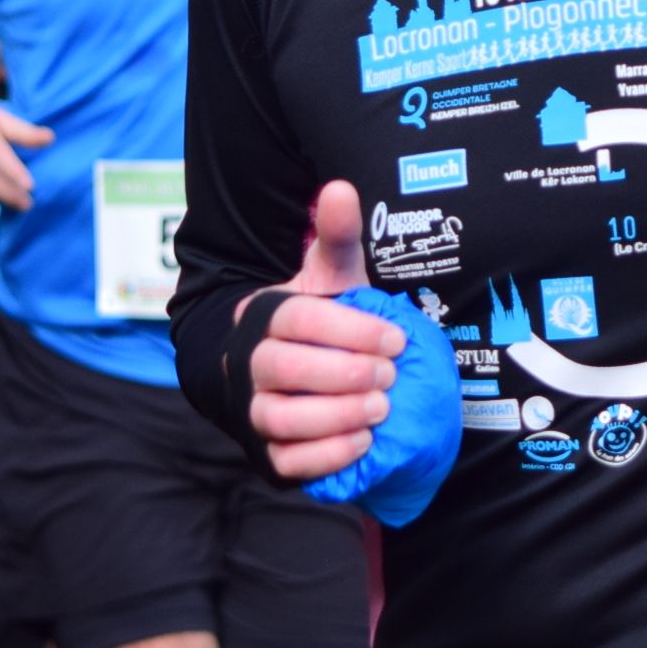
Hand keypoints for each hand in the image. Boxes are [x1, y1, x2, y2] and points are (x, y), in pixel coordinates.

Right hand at [240, 180, 402, 480]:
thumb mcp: (331, 277)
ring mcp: (253, 410)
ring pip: (280, 416)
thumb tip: (340, 188)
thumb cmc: (322, 322)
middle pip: (284, 368)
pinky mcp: (267, 453)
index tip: (397, 338)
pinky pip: (287, 460)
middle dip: (345, 373)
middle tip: (389, 376)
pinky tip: (363, 442)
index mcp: (265, 315)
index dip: (350, 330)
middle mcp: (249, 362)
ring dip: (337, 416)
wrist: (288, 378)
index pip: (298, 320)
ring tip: (380, 409)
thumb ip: (337, 237)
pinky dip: (326, 455)